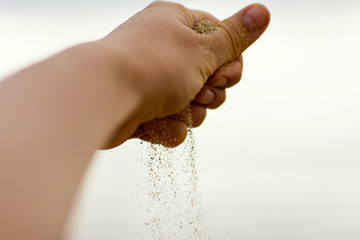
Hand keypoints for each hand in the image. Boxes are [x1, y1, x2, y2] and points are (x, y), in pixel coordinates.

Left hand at [102, 1, 269, 147]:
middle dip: (210, 92)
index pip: (219, 43)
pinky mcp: (141, 109)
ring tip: (176, 107)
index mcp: (175, 24)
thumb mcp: (204, 48)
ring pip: (191, 105)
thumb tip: (263, 11)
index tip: (223, 75)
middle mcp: (162, 50)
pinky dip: (168, 126)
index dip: (229, 64)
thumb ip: (235, 36)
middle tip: (201, 92)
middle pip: (207, 78)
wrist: (103, 97)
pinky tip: (155, 121)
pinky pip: (171, 122)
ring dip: (191, 111)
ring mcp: (151, 81)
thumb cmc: (153, 65)